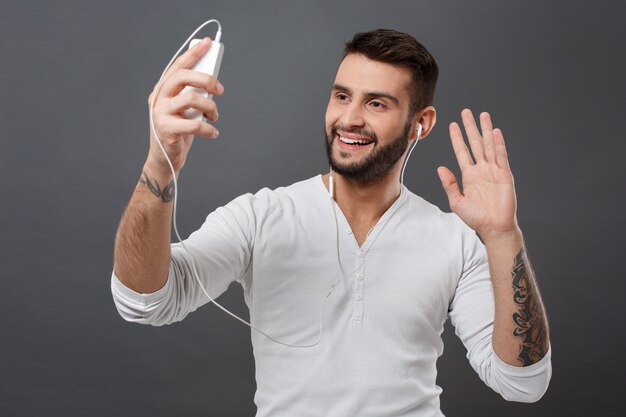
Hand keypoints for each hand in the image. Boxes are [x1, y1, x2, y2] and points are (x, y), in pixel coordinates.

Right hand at [146, 37, 223, 173]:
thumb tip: (212, 83)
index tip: (209, 43)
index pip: (178, 65)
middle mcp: (158, 97)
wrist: (164, 159)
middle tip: (220, 90)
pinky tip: (213, 132)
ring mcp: (160, 113)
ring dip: (211, 108)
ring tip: (214, 117)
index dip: (193, 53)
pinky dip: (209, 129)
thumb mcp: (185, 110)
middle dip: (206, 79)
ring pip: (192, 99)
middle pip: (183, 77)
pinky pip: (195, 124)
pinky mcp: (166, 129)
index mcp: (162, 89)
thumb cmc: (178, 131)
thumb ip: (193, 95)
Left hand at [437, 109, 518, 240]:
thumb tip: (440, 168)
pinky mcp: (505, 175)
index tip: (452, 125)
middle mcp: (481, 169)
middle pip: (475, 143)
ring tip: (483, 115)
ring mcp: (493, 170)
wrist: (493, 227)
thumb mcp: (456, 201)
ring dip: (485, 130)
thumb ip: (449, 184)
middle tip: (466, 112)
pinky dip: (498, 144)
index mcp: (469, 175)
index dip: (457, 138)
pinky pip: (501, 156)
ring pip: (489, 145)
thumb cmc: (475, 217)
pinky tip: (495, 132)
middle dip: (470, 128)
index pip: (462, 152)